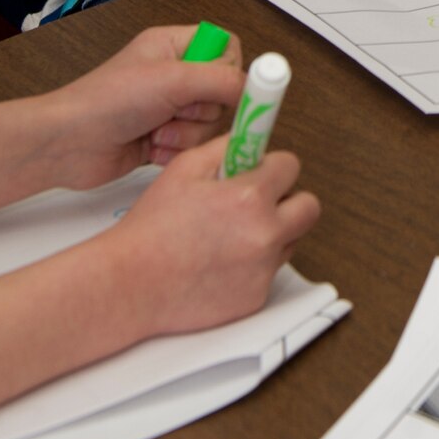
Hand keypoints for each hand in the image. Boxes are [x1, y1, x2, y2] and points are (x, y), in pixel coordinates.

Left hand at [32, 25, 245, 191]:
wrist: (68, 144)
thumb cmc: (106, 101)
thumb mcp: (172, 81)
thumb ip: (221, 81)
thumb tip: (256, 86)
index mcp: (174, 46)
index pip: (226, 49)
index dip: (231, 70)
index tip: (226, 88)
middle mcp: (174, 75)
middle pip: (222, 93)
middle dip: (202, 110)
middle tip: (177, 110)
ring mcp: (168, 108)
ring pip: (208, 124)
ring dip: (185, 134)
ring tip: (156, 132)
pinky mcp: (162, 138)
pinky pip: (191, 147)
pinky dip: (175, 152)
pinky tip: (151, 149)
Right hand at [106, 135, 320, 338]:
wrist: (130, 285)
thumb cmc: (151, 229)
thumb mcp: (184, 168)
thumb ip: (225, 148)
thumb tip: (249, 139)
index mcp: (250, 197)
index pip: (291, 166)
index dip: (272, 166)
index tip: (262, 170)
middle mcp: (264, 234)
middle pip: (308, 207)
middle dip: (287, 199)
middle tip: (259, 201)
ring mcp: (263, 270)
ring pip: (291, 240)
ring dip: (272, 232)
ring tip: (231, 233)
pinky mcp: (256, 299)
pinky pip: (269, 272)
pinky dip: (253, 265)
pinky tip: (221, 262)